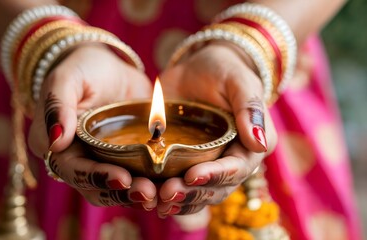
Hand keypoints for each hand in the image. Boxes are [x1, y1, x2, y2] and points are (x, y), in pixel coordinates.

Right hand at [28, 44, 156, 209]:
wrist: (109, 67)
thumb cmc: (82, 69)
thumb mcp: (66, 79)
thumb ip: (56, 106)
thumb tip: (55, 142)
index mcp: (56, 146)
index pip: (73, 170)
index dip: (97, 178)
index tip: (122, 179)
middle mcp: (78, 161)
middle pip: (96, 189)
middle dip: (123, 193)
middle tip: (149, 193)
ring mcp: (104, 163)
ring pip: (118, 190)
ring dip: (139, 196)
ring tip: (163, 195)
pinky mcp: (127, 160)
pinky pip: (138, 178)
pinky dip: (153, 185)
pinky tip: (171, 186)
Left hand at [156, 42, 277, 215]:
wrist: (198, 69)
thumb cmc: (224, 70)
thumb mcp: (238, 81)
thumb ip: (250, 108)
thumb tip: (260, 143)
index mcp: (251, 145)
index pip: (237, 168)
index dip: (215, 175)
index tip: (192, 175)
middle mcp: (233, 162)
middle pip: (216, 188)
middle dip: (192, 193)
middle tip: (166, 193)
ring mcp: (209, 166)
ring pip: (198, 194)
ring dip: (178, 201)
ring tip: (155, 201)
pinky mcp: (187, 164)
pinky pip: (180, 187)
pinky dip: (166, 196)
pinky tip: (149, 199)